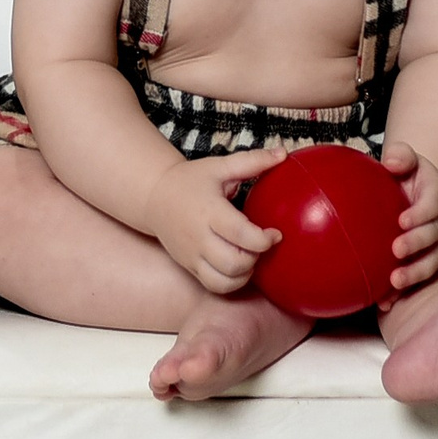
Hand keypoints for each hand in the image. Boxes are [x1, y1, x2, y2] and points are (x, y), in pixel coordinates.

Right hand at [144, 147, 287, 293]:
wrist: (154, 197)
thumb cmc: (191, 181)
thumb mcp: (219, 166)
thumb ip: (252, 161)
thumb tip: (283, 154)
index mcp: (209, 211)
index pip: (240, 234)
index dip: (264, 239)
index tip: (275, 233)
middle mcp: (199, 237)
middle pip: (234, 262)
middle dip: (256, 258)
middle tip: (263, 244)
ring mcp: (192, 255)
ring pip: (223, 281)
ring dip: (245, 273)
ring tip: (252, 256)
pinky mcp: (189, 267)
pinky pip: (214, 285)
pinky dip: (232, 282)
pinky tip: (240, 266)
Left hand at [378, 141, 437, 295]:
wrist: (417, 194)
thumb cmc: (407, 176)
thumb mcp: (407, 159)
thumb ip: (401, 156)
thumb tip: (391, 161)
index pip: (435, 204)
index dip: (421, 214)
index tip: (402, 220)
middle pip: (436, 236)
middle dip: (418, 244)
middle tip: (396, 249)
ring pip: (433, 262)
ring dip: (415, 273)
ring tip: (395, 281)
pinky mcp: (430, 262)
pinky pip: (419, 279)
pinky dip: (403, 291)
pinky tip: (385, 301)